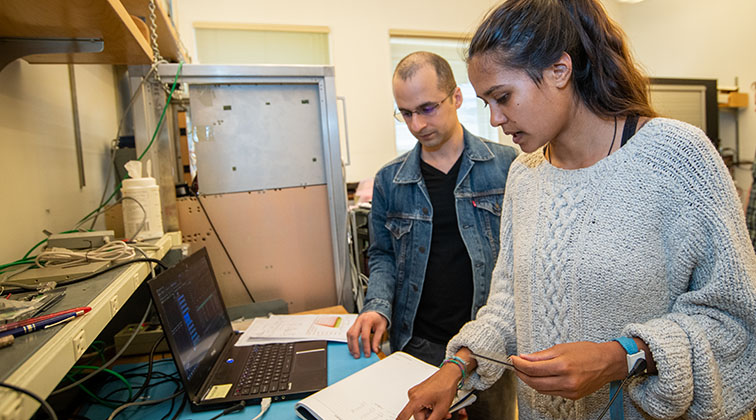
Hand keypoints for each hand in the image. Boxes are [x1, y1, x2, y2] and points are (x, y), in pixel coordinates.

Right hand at [346, 311, 387, 357]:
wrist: (375, 311)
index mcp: (367, 321)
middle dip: (355, 347)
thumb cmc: (379, 319)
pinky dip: (350, 341)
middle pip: (354, 335)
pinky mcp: (353, 325)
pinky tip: (352, 347)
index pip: (364, 336)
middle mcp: (359, 321)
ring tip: (354, 353)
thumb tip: (375, 350)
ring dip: (350, 345)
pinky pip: (349, 333)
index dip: (366, 347)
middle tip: (357, 356)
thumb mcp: (381, 328)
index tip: (367, 354)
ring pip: (349, 334)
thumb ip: (377, 339)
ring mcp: (355, 322)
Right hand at [395, 364, 459, 419]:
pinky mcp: (418, 392)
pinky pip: (421, 404)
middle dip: (429, 418)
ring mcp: (415, 393)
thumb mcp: (441, 410)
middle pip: (418, 415)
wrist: (449, 375)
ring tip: (441, 410)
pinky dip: (429, 407)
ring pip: (421, 410)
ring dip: (430, 413)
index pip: (403, 416)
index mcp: (416, 399)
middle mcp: (413, 395)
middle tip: (440, 416)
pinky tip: (437, 406)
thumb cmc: (446, 386)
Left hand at [510, 341, 625, 399]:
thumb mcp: (562, 348)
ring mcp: (570, 390)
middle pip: (535, 382)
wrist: (608, 363)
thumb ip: (541, 355)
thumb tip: (525, 357)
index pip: (533, 368)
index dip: (519, 364)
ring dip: (530, 381)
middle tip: (515, 366)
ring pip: (541, 389)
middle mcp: (567, 380)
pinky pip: (551, 392)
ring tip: (524, 372)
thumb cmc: (587, 352)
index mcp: (563, 365)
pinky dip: (542, 386)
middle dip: (521, 374)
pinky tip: (538, 378)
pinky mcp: (573, 396)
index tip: (513, 360)